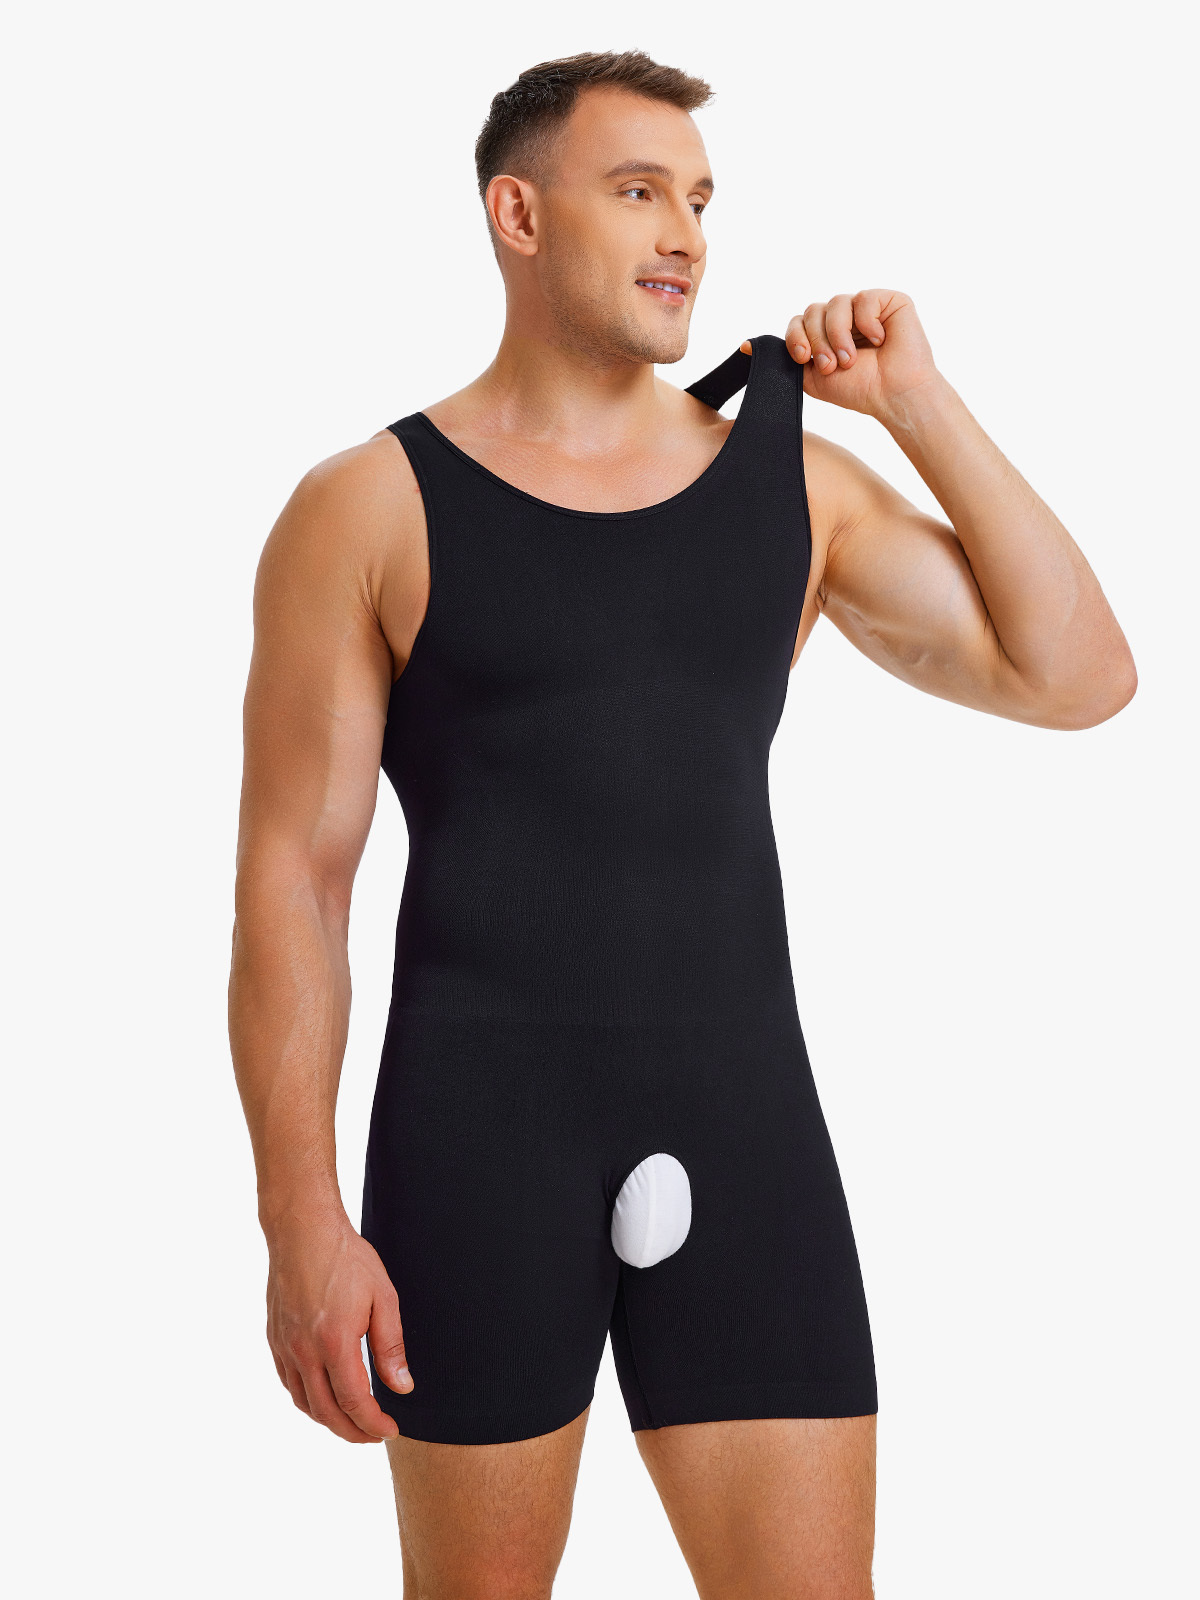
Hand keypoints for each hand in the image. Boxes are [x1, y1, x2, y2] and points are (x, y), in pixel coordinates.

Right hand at [264, 1208, 412, 1443]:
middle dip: (353, 1432)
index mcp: (334, 1342)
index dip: (373, 1424)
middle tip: (375, 1435)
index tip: (391, 1429)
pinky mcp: (274, 1339)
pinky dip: (307, 1400)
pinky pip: (289, 1383)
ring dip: (329, 1420)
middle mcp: (304, 1351)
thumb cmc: (347, 1258)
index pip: (355, 1402)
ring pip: (304, 1402)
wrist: (303, 1230)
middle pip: (326, 1412)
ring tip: (352, 1422)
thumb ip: (391, 1346)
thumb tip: (402, 1387)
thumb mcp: (383, 1297)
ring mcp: (284, 1347)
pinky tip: (323, 1396)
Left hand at [740, 289, 940, 420]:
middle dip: (818, 341)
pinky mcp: (888, 300)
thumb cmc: (858, 389)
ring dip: (839, 336)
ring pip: (834, 304)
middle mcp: (843, 317)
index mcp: (824, 333)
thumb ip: (783, 361)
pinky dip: (867, 324)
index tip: (804, 358)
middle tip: (833, 365)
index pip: (798, 321)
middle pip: (812, 311)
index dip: (796, 337)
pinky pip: (863, 299)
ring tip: (852, 359)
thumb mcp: (810, 378)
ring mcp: (865, 307)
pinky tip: (880, 340)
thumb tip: (743, 347)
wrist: (893, 396)